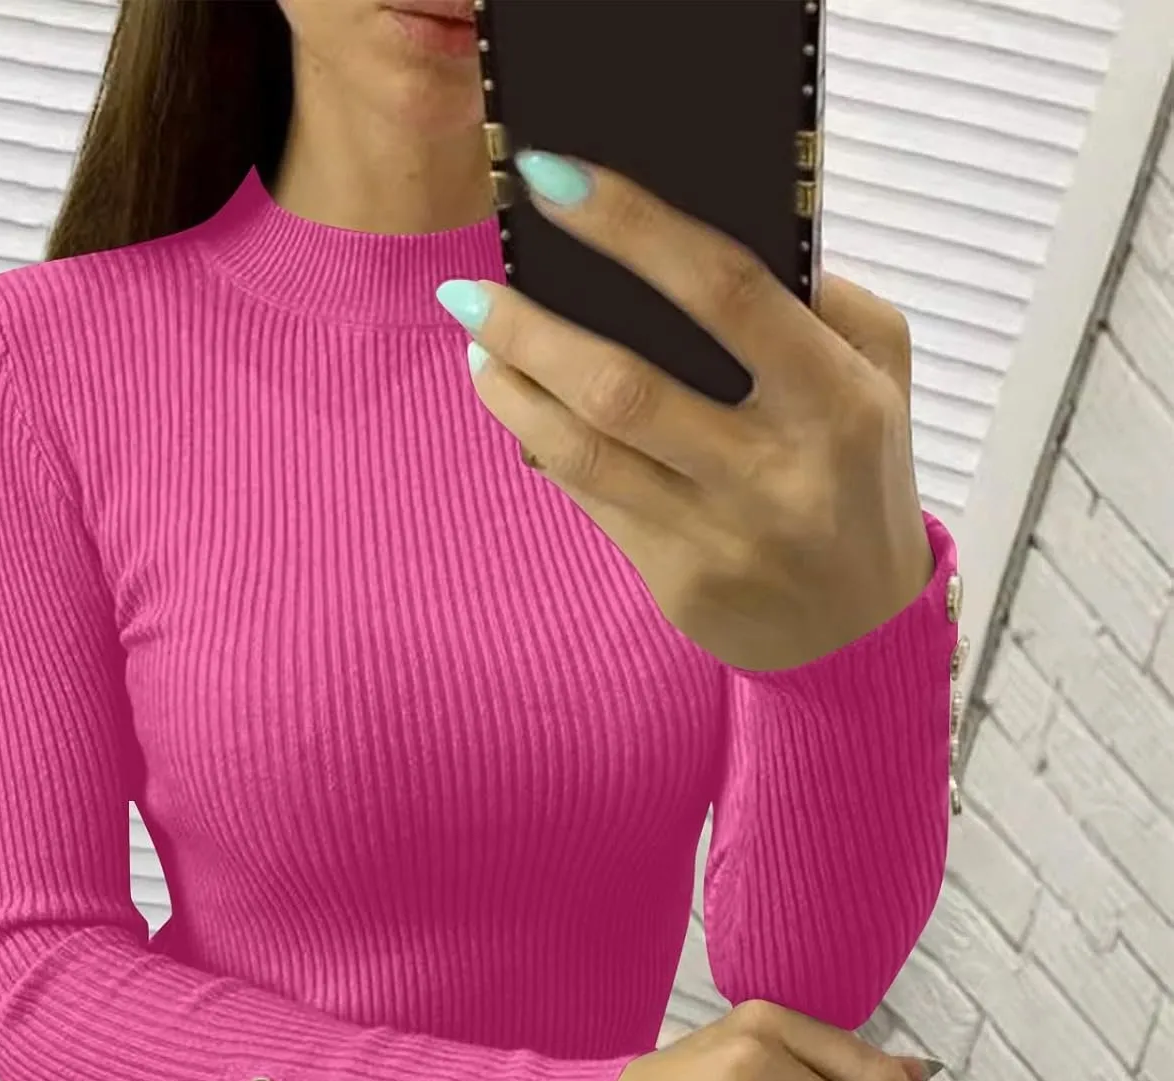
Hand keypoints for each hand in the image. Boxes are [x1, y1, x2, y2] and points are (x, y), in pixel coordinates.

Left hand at [449, 153, 935, 671]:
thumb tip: (717, 235)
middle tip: (470, 289)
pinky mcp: (677, 581)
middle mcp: (776, 470)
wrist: (858, 629)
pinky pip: (590, 499)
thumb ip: (824, 303)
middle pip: (625, 385)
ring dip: (515, 391)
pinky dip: (539, 443)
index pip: (726, 293)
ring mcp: (720, 534)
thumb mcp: (880, 378)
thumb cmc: (859, 477)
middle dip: (531, 330)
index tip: (553, 181)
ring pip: (587, 451)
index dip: (633, 230)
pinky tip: (515, 405)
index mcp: (838, 400)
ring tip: (478, 343)